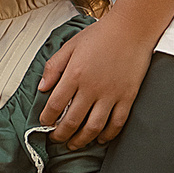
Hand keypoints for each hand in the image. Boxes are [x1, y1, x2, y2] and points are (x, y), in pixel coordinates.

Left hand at [37, 10, 153, 146]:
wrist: (132, 28)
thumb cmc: (101, 34)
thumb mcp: (70, 45)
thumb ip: (54, 67)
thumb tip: (41, 88)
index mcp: (74, 74)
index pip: (55, 105)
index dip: (47, 119)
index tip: (44, 124)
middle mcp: (91, 87)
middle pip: (72, 121)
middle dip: (61, 135)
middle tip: (57, 139)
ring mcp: (111, 94)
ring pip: (93, 127)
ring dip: (81, 140)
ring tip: (74, 144)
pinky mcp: (127, 97)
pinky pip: (116, 123)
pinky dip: (107, 135)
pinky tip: (100, 138)